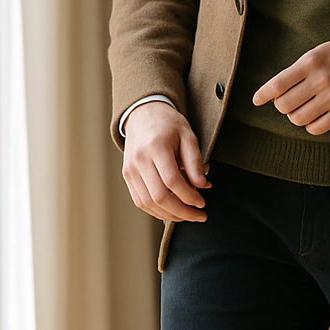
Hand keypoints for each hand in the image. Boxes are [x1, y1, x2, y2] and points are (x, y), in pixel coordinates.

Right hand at [121, 102, 209, 221]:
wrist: (143, 114)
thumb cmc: (169, 125)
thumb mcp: (188, 136)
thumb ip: (195, 162)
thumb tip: (202, 186)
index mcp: (156, 147)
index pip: (172, 181)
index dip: (189, 196)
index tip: (202, 203)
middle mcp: (139, 160)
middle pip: (159, 196)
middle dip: (182, 212)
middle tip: (199, 215)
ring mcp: (130, 170)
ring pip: (148, 203)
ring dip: (170, 215)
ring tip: (187, 215)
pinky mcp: (127, 177)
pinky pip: (140, 201)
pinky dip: (157, 210)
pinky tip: (172, 211)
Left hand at [253, 34, 329, 135]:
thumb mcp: (321, 51)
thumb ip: (300, 69)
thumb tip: (276, 91)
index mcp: (312, 61)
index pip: (278, 84)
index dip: (263, 95)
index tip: (256, 100)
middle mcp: (321, 79)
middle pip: (284, 105)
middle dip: (282, 105)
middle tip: (288, 101)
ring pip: (298, 119)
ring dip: (296, 116)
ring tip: (303, 108)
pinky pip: (317, 128)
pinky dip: (310, 125)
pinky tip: (315, 117)